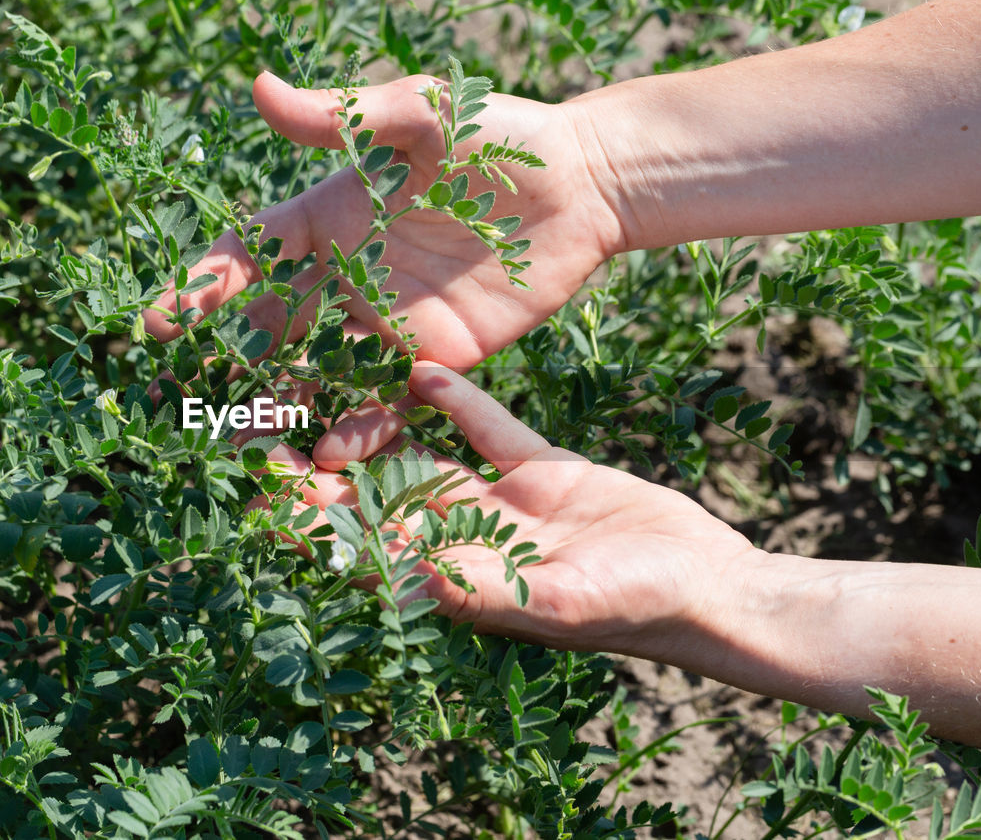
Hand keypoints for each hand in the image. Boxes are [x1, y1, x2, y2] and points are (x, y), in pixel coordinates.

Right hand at [146, 72, 626, 464]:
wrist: (583, 185)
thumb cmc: (498, 134)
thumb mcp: (417, 114)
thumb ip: (340, 116)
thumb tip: (259, 87)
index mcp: (329, 217)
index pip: (249, 255)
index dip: (202, 286)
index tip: (160, 319)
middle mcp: (346, 274)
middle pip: (272, 326)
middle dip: (225, 364)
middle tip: (181, 405)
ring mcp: (385, 321)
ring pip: (318, 371)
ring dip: (280, 406)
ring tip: (244, 445)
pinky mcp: (432, 356)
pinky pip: (385, 397)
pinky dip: (357, 425)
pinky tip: (330, 452)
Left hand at [268, 362, 760, 655]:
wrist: (711, 584)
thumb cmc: (640, 609)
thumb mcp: (564, 600)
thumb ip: (494, 589)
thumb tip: (417, 576)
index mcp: (462, 582)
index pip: (373, 554)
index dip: (320, 529)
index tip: (269, 497)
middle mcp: (470, 542)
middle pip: (382, 506)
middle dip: (328, 479)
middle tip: (269, 436)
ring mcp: (503, 505)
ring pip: (425, 465)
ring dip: (378, 438)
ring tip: (325, 400)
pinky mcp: (542, 470)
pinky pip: (489, 432)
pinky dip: (458, 405)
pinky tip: (421, 371)